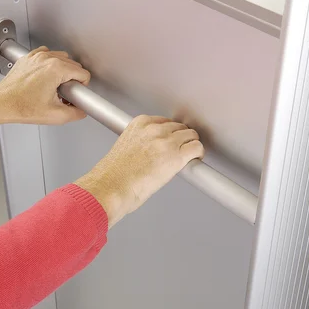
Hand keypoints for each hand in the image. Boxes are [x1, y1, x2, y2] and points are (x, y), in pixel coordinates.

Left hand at [0, 47, 90, 124]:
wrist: (1, 104)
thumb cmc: (21, 107)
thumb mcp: (56, 116)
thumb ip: (76, 113)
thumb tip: (81, 110)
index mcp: (56, 69)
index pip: (82, 73)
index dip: (82, 86)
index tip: (74, 94)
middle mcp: (46, 59)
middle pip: (73, 65)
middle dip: (73, 80)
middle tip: (65, 94)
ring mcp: (36, 57)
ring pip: (61, 57)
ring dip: (63, 71)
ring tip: (56, 86)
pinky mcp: (28, 58)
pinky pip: (46, 54)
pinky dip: (50, 63)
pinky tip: (46, 76)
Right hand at [76, 115, 203, 227]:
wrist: (111, 187)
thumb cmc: (113, 175)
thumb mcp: (125, 147)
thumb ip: (141, 142)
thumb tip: (154, 150)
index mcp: (139, 124)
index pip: (164, 121)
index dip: (170, 133)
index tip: (171, 142)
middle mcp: (154, 129)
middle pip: (179, 127)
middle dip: (181, 139)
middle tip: (180, 151)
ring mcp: (166, 141)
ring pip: (190, 135)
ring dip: (191, 144)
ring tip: (188, 156)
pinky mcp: (176, 155)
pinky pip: (196, 147)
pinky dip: (198, 153)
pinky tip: (195, 159)